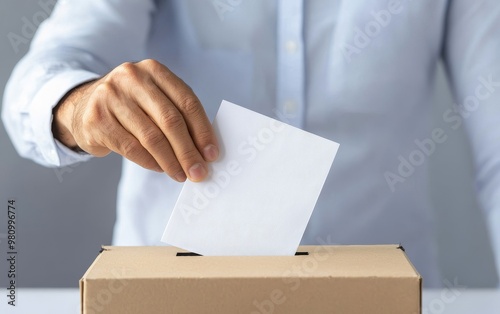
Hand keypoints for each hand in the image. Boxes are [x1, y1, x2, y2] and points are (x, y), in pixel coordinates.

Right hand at [52, 59, 218, 181]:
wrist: (83, 105)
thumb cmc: (131, 106)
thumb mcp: (154, 99)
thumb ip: (178, 116)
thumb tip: (205, 150)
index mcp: (154, 70)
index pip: (187, 102)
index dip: (202, 131)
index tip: (212, 154)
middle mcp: (132, 78)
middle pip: (170, 120)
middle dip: (188, 151)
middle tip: (199, 172)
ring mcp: (111, 96)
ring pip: (151, 137)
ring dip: (170, 161)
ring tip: (181, 175)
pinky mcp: (97, 119)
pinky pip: (131, 147)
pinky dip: (150, 162)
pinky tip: (160, 169)